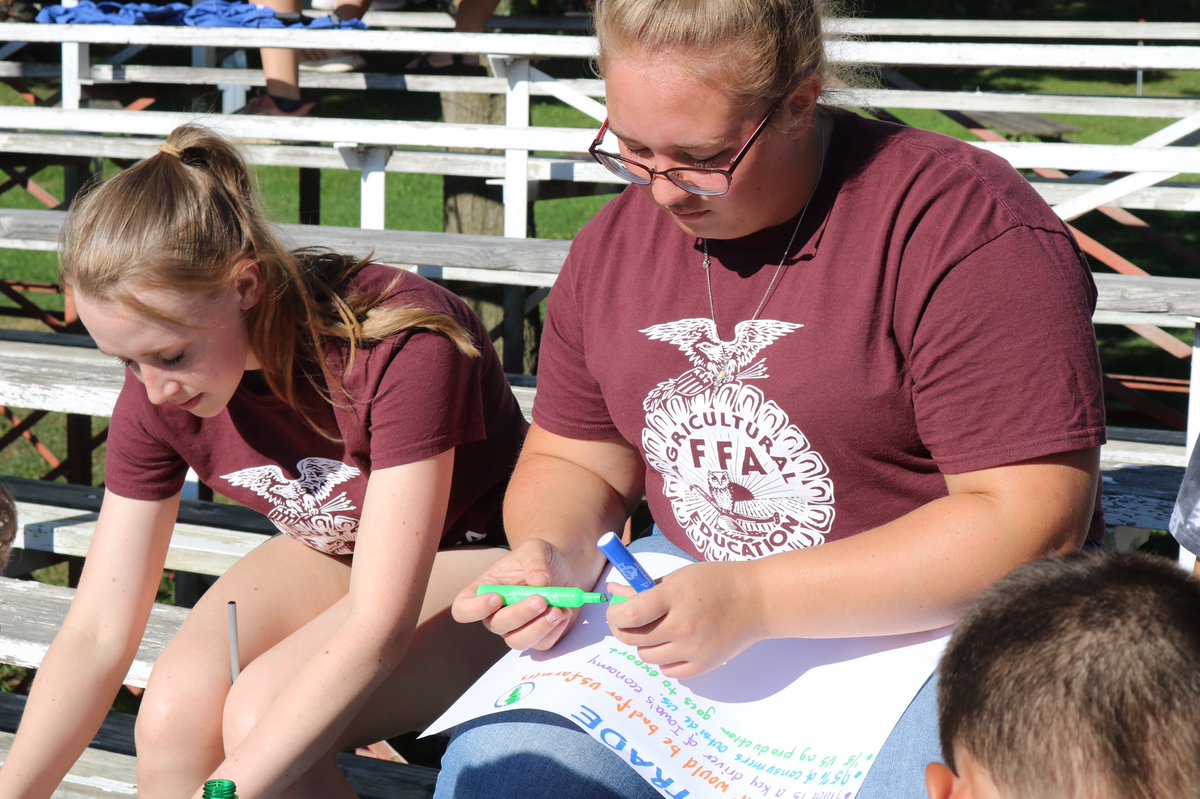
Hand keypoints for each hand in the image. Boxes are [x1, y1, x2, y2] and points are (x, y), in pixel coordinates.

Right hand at [451, 539, 588, 651]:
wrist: (564, 569)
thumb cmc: (540, 558)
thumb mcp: (536, 548)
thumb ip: (534, 560)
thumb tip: (539, 581)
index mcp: (484, 590)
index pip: (463, 609)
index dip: (474, 609)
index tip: (496, 598)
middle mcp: (495, 614)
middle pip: (496, 625)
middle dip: (519, 614)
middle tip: (541, 599)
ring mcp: (516, 628)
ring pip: (518, 641)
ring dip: (538, 628)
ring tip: (557, 610)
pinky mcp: (538, 637)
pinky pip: (542, 644)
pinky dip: (555, 630)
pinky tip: (564, 612)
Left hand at [605, 560, 763, 678]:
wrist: (756, 601)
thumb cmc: (716, 582)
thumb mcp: (679, 577)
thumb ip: (646, 589)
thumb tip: (614, 592)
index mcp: (675, 596)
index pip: (630, 614)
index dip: (615, 615)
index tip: (616, 612)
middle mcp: (683, 625)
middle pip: (634, 638)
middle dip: (626, 629)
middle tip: (632, 622)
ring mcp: (694, 649)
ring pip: (648, 656)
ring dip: (646, 644)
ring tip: (659, 631)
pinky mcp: (704, 665)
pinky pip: (668, 671)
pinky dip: (665, 660)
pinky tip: (673, 645)